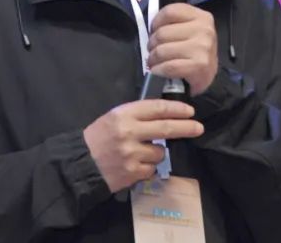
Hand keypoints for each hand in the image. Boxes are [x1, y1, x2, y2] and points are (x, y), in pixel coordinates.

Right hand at [83, 99, 203, 192]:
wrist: (81, 163)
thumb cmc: (99, 137)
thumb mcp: (114, 118)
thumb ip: (137, 115)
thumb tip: (165, 115)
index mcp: (124, 114)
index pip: (156, 108)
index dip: (176, 109)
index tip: (190, 111)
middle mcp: (129, 132)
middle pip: (165, 128)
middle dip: (186, 127)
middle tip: (198, 127)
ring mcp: (131, 153)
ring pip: (160, 153)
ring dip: (157, 154)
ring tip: (141, 154)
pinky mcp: (132, 172)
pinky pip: (152, 169)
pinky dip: (148, 168)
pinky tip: (135, 166)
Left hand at [146, 3, 217, 95]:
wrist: (208, 73)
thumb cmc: (194, 49)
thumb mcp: (188, 28)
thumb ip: (173, 22)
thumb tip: (151, 28)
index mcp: (201, 16)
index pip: (169, 12)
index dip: (156, 22)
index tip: (154, 31)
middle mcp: (204, 29)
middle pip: (162, 33)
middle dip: (152, 44)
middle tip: (153, 50)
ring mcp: (203, 48)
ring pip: (162, 50)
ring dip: (153, 58)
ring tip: (154, 61)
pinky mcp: (200, 65)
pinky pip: (169, 66)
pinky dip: (159, 70)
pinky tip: (158, 70)